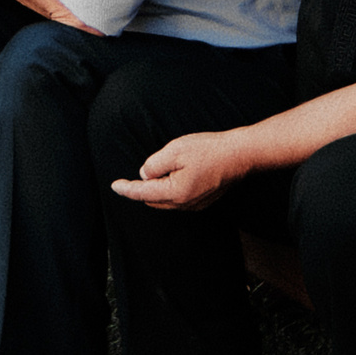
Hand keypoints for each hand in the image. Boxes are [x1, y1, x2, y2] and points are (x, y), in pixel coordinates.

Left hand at [109, 131, 247, 211]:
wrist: (241, 154)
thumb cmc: (209, 150)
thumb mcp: (175, 150)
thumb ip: (154, 164)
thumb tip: (145, 174)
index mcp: (175, 193)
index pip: (143, 193)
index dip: (127, 188)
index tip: (114, 185)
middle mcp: (185, 203)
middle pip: (153, 200)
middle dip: (142, 189)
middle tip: (138, 173)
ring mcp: (196, 204)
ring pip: (166, 201)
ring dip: (157, 190)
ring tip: (158, 171)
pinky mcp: (204, 199)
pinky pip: (179, 199)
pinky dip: (170, 190)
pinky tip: (173, 176)